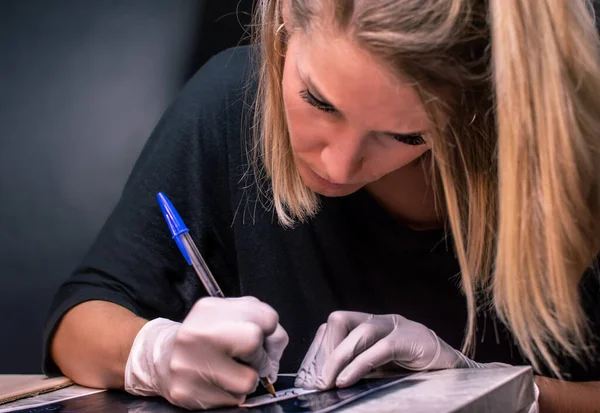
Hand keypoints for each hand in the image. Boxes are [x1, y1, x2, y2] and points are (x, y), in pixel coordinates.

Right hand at [124, 296, 288, 409]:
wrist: (162, 358)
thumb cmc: (205, 338)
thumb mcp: (230, 317)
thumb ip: (258, 321)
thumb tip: (275, 344)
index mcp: (211, 309)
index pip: (265, 316)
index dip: (269, 330)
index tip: (261, 336)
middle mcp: (196, 333)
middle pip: (253, 340)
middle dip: (260, 355)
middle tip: (249, 358)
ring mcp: (189, 364)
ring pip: (248, 380)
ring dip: (247, 379)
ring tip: (232, 372)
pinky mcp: (187, 392)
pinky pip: (232, 400)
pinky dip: (232, 394)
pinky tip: (218, 383)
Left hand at [295, 311, 488, 389]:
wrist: (458, 374)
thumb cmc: (417, 373)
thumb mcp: (380, 370)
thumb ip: (358, 369)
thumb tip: (327, 382)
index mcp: (372, 325)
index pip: (336, 325)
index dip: (320, 347)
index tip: (311, 375)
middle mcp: (382, 321)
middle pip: (341, 320)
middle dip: (325, 350)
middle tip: (318, 381)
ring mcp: (398, 326)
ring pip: (359, 332)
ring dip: (338, 359)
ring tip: (329, 383)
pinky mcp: (412, 339)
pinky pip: (381, 348)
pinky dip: (360, 364)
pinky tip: (348, 381)